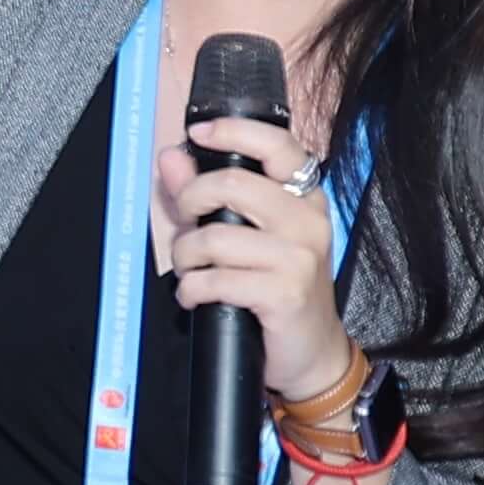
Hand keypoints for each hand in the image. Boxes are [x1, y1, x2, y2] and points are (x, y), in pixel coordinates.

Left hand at [174, 115, 352, 408]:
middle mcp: (307, 220)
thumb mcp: (246, 236)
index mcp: (303, 197)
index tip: (198, 134)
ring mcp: (300, 257)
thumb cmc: (277, 289)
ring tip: (191, 272)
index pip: (277, 145)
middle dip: (190, 203)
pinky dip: (192, 290)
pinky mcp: (285, 293)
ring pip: (215, 236)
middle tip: (185, 227)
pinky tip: (196, 297)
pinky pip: (216, 279)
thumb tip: (171, 156)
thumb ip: (206, 193)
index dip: (233, 131)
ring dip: (186, 257)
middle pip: (232, 184)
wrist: (311, 353)